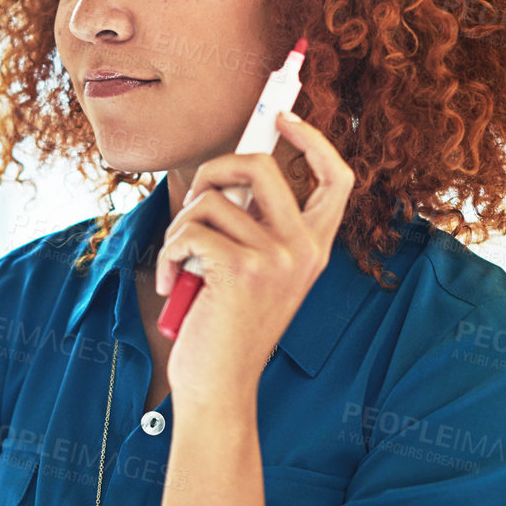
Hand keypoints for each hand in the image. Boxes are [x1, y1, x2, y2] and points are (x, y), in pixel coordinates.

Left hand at [154, 111, 355, 414]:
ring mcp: (278, 259)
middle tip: (197, 199)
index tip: (282, 118)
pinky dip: (168, 255)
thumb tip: (227, 172)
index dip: (313, 140)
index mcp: (314, 248)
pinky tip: (173, 286)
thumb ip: (254, 225)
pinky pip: (189, 231)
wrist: (218, 387)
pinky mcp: (242, 270)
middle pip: (262, 165)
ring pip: (212, 201)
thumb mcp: (252, 270)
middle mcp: (304, 250)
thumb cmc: (226, 326)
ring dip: (181, 229)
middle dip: (216, 168)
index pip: (337, 179)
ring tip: (181, 265)